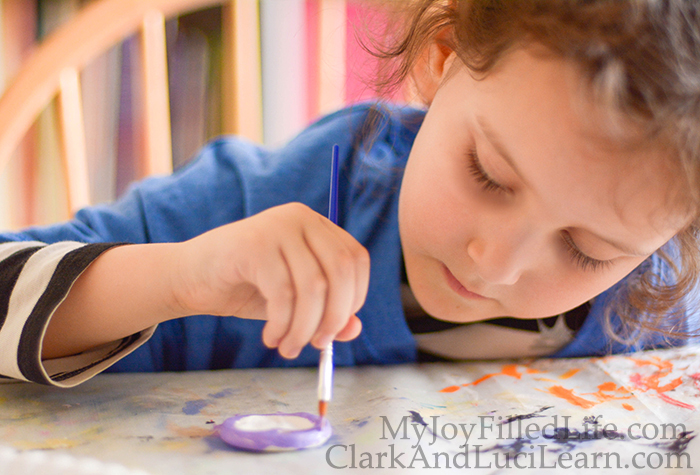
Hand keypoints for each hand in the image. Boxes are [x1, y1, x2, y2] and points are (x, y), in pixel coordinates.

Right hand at [172, 203, 369, 357]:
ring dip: (304, 327)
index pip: (355, 259)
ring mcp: (277, 227)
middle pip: (341, 270)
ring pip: (313, 286)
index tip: (335, 329)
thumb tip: (355, 329)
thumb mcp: (295, 300)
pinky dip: (282, 324)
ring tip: (288, 347)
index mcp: (316, 226)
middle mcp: (301, 218)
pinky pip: (282, 292)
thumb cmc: (247, 287)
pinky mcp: (254, 244)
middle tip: (317, 345)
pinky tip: (271, 337)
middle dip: (334, 316)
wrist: (189, 277)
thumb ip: (327, 311)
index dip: (354, 298)